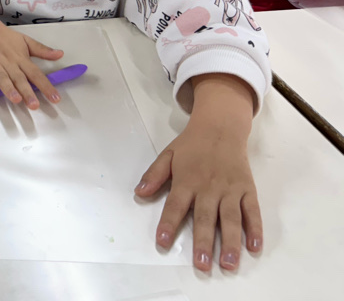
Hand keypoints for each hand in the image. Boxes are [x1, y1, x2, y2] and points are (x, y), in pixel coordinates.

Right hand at [0, 21, 64, 109]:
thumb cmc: (5, 37)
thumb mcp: (25, 40)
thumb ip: (42, 50)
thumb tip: (60, 54)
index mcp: (21, 58)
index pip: (36, 73)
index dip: (46, 86)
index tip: (55, 98)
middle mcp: (8, 62)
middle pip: (19, 78)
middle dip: (27, 92)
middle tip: (34, 105)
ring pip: (2, 77)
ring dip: (8, 88)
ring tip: (16, 100)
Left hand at [135, 74, 260, 271]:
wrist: (220, 127)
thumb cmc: (192, 145)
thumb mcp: (168, 155)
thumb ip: (154, 174)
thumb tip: (139, 192)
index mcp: (187, 180)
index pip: (176, 205)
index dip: (168, 223)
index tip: (162, 241)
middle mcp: (209, 187)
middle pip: (205, 217)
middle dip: (203, 242)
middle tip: (201, 265)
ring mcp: (230, 189)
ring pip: (231, 219)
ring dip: (230, 242)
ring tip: (228, 263)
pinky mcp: (248, 189)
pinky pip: (252, 211)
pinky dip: (255, 229)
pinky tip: (254, 247)